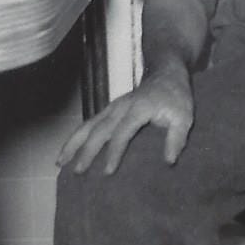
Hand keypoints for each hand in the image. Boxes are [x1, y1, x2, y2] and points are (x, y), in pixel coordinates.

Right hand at [56, 65, 193, 175]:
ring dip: (73, 142)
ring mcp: (113, 107)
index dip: (114, 152)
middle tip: (78, 171)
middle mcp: (121, 106)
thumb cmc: (176, 97)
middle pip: (99, 129)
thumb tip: (169, 161)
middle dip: (87, 150)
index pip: (122, 132)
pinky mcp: (110, 109)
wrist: (166, 72)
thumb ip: (177, 138)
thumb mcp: (184, 117)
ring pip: (89, 124)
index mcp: (139, 108)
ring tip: (60, 162)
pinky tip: (68, 151)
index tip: (107, 172)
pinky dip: (77, 137)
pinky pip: (90, 123)